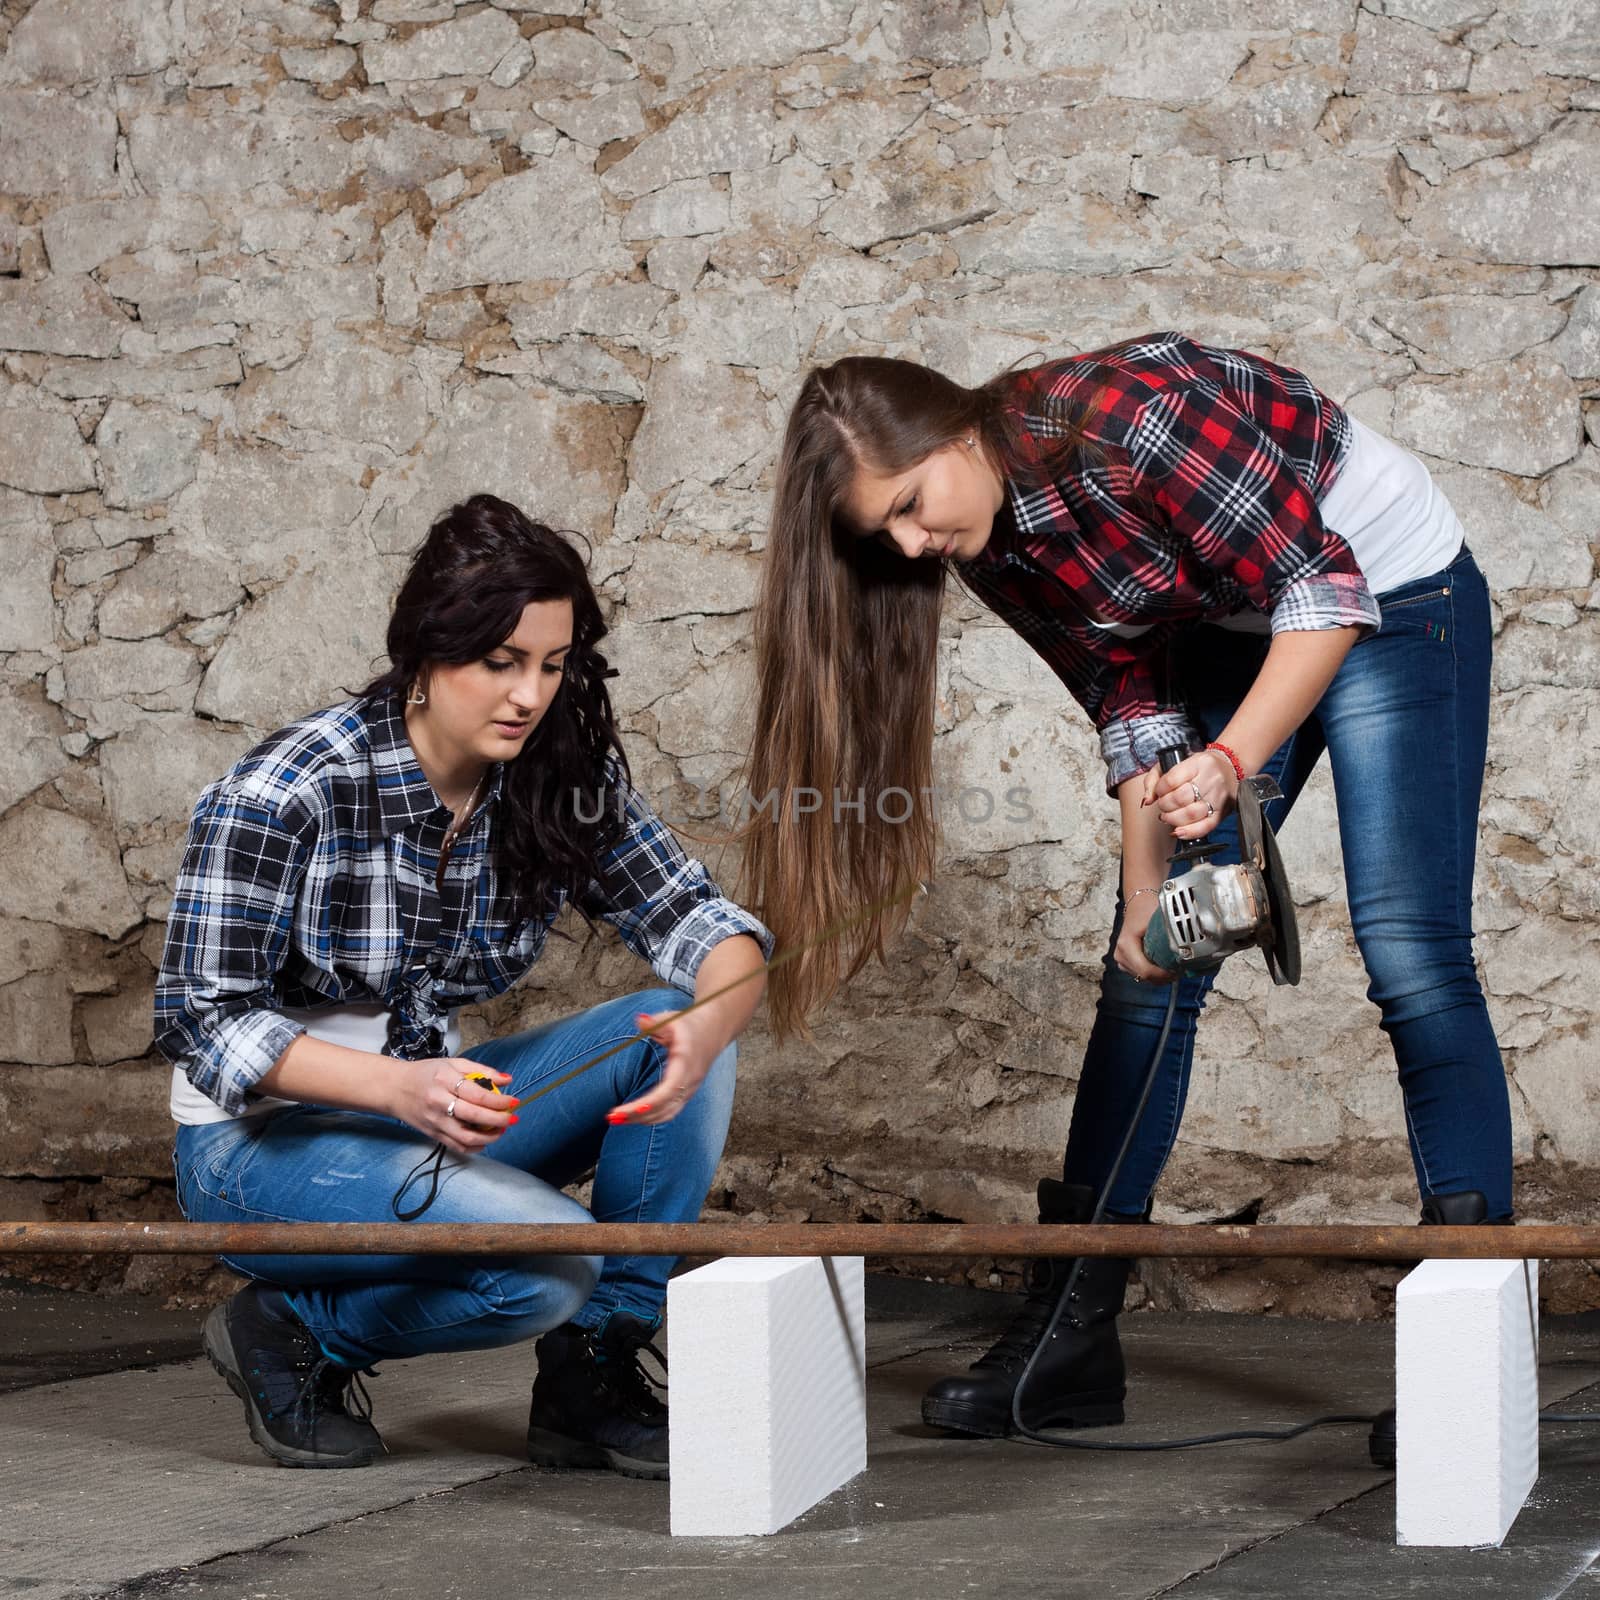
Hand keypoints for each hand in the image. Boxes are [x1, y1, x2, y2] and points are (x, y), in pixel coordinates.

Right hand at [389, 1058, 518, 1155]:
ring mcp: (435, 1121)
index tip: (514, 1101)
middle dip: (498, 1119)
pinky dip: (474, 1146)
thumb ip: (481, 1071)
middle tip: (512, 1118)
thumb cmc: (425, 1074)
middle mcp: (439, 1102)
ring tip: (501, 1130)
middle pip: (474, 1116)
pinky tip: (485, 1139)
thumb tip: (507, 1079)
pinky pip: (456, 1146)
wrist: (394, 1088)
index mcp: (445, 1080)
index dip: (499, 1100)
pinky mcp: (432, 1134)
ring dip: (489, 1137)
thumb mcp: (452, 1063)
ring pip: (465, 1137)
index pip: (477, 1094)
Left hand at [609, 1004, 720, 1126]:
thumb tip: (639, 1019)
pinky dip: (650, 1118)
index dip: (652, 1102)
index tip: (632, 1109)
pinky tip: (632, 1117)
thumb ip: (655, 1021)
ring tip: (616, 1119)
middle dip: (638, 1115)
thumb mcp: (673, 1019)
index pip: (669, 1090)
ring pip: (666, 1114)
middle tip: (611, 1117)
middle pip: (664, 1107)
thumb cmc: (690, 1025)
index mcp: (685, 1063)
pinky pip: (668, 1112)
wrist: (713, 1031)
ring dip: (641, 1120)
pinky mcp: (685, 1094)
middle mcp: (689, 1081)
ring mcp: (689, 1090)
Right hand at [1114, 886, 1174, 983]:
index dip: (1164, 975)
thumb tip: (1187, 951)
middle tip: (1179, 969)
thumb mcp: (1159, 921)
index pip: (1145, 971)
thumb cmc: (1146, 909)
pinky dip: (1154, 972)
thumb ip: (1170, 937)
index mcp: (1126, 945)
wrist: (1138, 903)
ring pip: (1144, 978)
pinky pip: (1141, 974)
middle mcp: (1120, 954)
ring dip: (1159, 976)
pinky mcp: (1125, 962)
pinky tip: (1163, 964)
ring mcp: (1121, 959)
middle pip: (1145, 977)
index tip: (1178, 971)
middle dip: (1164, 976)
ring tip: (1172, 966)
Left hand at [1142, 747, 1238, 841]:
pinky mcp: (1222, 812)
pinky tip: (1178, 832)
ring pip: (1191, 814)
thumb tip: (1147, 801)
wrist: (1230, 768)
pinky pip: (1206, 826)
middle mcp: (1211, 779)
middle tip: (1163, 806)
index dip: (1160, 790)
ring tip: (1168, 817)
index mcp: (1199, 763)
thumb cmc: (1198, 767)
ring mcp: (1218, 797)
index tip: (1159, 792)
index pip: (1172, 779)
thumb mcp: (1174, 763)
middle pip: (1180, 798)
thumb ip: (1154, 779)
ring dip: (1173, 819)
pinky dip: (1190, 832)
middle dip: (1165, 805)